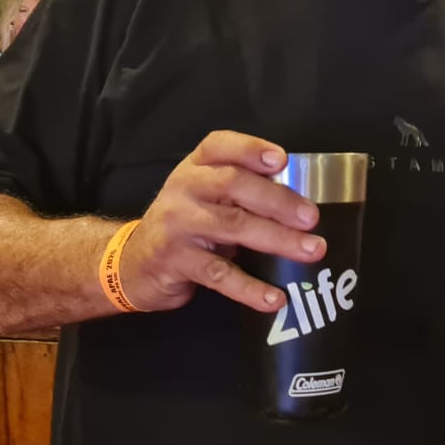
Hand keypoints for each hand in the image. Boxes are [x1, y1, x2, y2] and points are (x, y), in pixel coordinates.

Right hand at [120, 131, 322, 313]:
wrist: (132, 263)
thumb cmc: (185, 224)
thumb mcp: (205, 197)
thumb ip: (241, 191)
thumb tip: (300, 202)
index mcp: (195, 167)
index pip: (219, 145)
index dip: (251, 149)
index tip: (282, 160)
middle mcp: (183, 188)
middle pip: (233, 184)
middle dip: (278, 200)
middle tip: (312, 217)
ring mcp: (177, 224)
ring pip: (233, 226)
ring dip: (277, 239)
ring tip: (311, 250)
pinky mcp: (176, 261)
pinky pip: (220, 275)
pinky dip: (250, 288)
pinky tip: (275, 298)